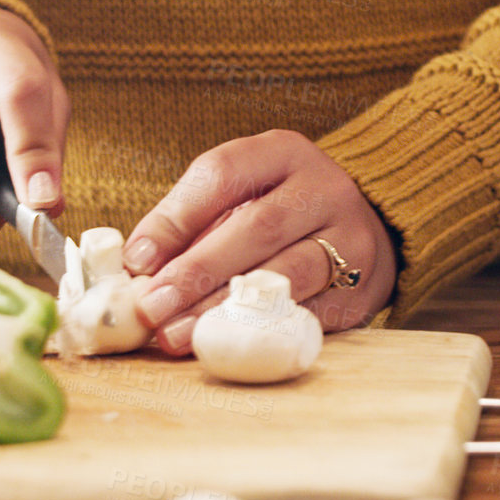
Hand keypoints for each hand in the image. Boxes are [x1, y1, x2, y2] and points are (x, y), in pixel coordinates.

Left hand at [123, 129, 397, 353]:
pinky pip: (309, 313)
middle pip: (259, 226)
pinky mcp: (360, 289)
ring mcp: (351, 238)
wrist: (361, 236)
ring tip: (178, 334)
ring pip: (287, 274)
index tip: (138, 261)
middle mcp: (325, 188)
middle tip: (152, 306)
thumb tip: (138, 266)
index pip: (223, 173)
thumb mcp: (238, 198)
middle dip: (198, 270)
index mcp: (283, 153)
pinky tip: (224, 346)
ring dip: (225, 308)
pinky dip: (261, 331)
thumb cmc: (278, 215)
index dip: (175, 218)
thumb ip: (189, 223)